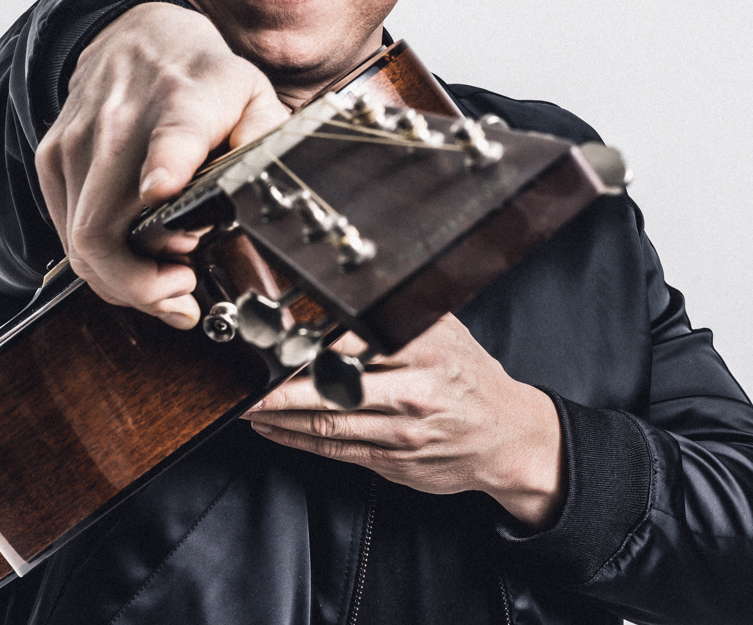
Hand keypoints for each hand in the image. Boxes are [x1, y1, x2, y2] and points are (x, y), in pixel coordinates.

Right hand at [34, 3, 289, 327]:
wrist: (135, 36)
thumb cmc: (199, 77)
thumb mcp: (253, 97)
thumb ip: (266, 143)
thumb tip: (266, 188)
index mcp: (184, 103)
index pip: (172, 136)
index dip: (165, 166)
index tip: (162, 191)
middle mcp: (120, 122)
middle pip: (106, 226)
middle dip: (143, 286)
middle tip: (183, 295)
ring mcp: (77, 143)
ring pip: (81, 244)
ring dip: (122, 282)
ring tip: (164, 282)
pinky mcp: (52, 159)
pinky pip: (67, 235)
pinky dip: (99, 262)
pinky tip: (133, 258)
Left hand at [243, 315, 564, 526]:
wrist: (506, 436)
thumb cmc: (470, 377)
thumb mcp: (446, 331)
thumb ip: (399, 314)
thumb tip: (346, 290)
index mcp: (425, 351)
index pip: (355, 343)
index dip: (308, 342)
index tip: (272, 338)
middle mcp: (413, 392)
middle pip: (333, 388)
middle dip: (281, 387)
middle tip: (246, 379)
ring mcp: (401, 432)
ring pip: (328, 423)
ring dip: (280, 416)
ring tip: (248, 405)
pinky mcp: (392, 460)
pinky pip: (336, 450)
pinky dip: (298, 440)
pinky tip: (273, 429)